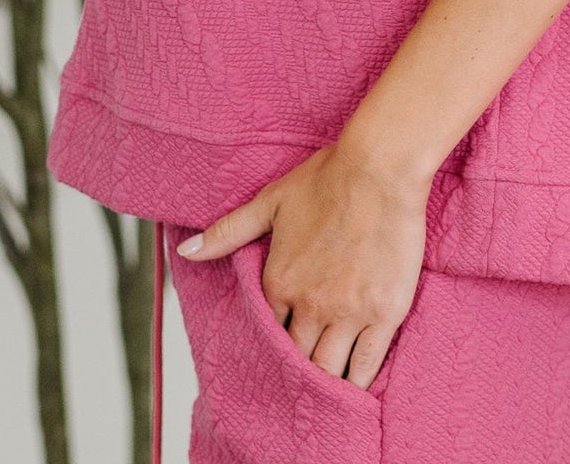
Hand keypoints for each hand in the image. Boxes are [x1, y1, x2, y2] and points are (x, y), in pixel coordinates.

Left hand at [174, 137, 429, 388]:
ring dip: (324, 385)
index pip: (268, 334)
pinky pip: (368, 363)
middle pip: (297, 359)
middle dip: (295, 376)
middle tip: (297, 391)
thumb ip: (227, 232)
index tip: (275, 359)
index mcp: (279, 282)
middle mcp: (310, 305)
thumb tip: (185, 251)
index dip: (271, 347)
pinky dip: (359, 383)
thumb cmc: (327, 179)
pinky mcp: (384, 312)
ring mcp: (349, 312)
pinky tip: (355, 391)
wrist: (379, 168)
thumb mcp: (270, 201)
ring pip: (329, 369)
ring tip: (323, 399)